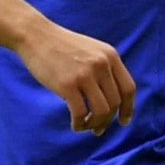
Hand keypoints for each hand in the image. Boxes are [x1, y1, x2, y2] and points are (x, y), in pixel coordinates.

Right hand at [14, 22, 136, 135]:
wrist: (36, 35)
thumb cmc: (62, 46)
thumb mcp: (91, 50)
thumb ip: (104, 68)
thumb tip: (113, 100)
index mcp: (110, 56)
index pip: (128, 88)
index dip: (128, 108)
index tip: (123, 122)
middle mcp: (101, 64)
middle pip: (115, 103)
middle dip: (107, 120)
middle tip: (98, 129)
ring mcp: (85, 74)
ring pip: (101, 111)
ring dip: (95, 124)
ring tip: (85, 126)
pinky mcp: (67, 84)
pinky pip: (80, 113)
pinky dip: (79, 124)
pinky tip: (75, 125)